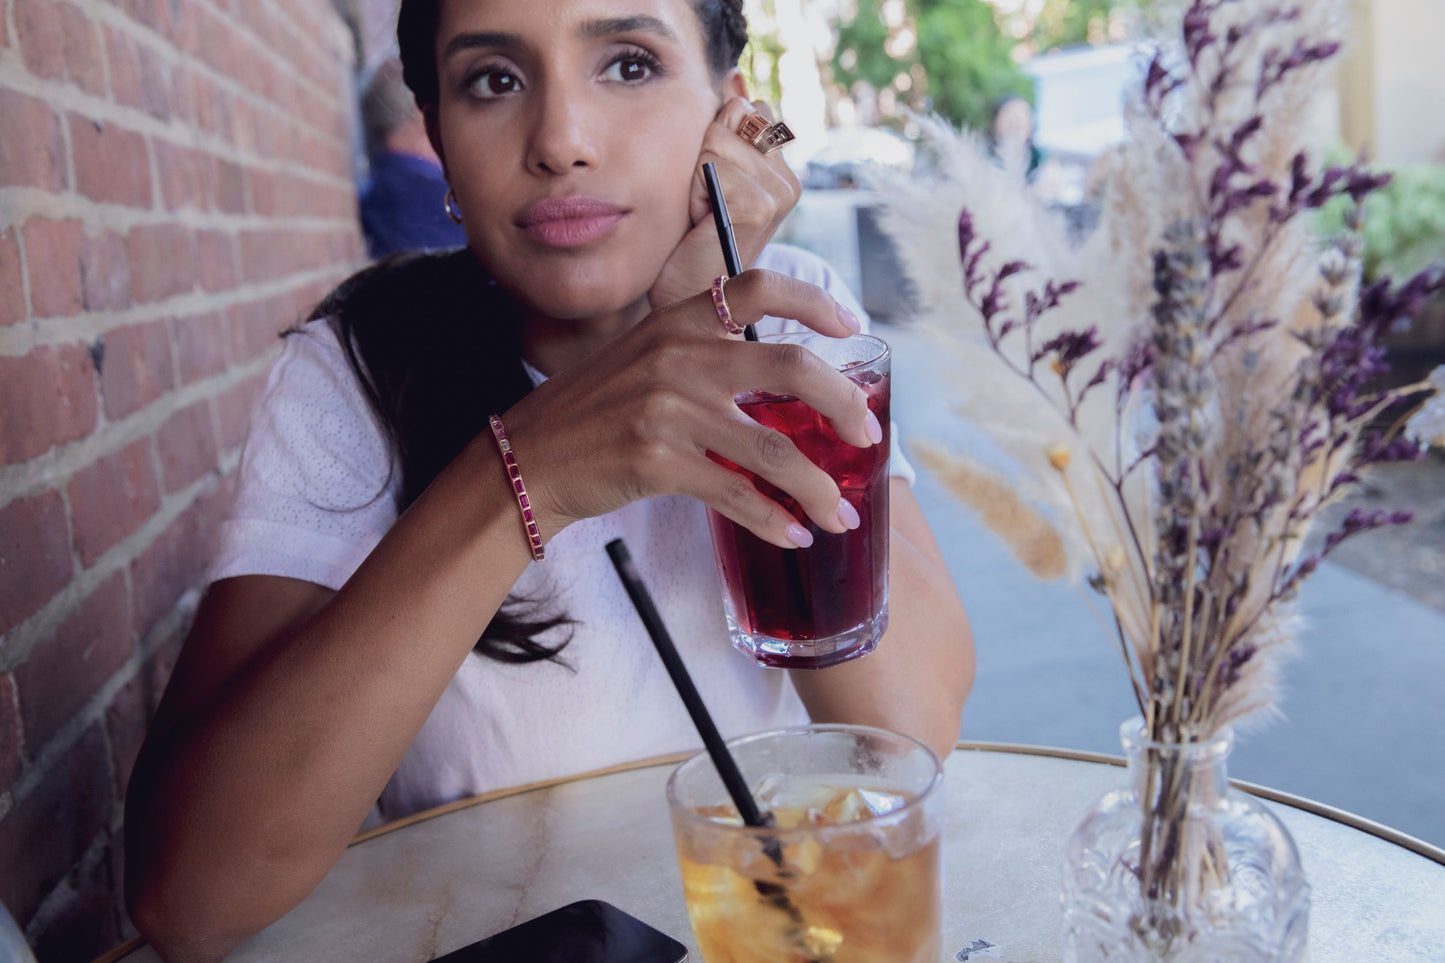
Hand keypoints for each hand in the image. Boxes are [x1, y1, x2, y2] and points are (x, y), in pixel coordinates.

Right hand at [501, 270, 878, 547]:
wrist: (529, 458)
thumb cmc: (591, 412)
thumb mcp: (642, 357)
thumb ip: (701, 353)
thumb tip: (778, 379)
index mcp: (678, 321)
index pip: (758, 286)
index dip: (813, 301)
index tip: (849, 327)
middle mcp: (679, 356)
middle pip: (791, 368)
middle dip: (844, 406)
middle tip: (867, 438)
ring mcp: (669, 409)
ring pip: (773, 450)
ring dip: (817, 489)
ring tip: (840, 515)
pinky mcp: (658, 461)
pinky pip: (736, 494)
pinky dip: (773, 520)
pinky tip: (794, 536)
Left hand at [648, 98, 801, 309]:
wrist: (688, 297)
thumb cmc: (692, 241)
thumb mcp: (709, 174)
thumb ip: (727, 128)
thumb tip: (735, 76)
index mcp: (781, 170)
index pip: (748, 107)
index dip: (715, 138)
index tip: (712, 187)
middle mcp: (788, 179)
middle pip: (735, 115)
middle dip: (706, 151)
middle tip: (705, 202)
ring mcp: (779, 192)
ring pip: (718, 139)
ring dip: (696, 174)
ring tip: (701, 213)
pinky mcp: (760, 204)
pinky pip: (710, 164)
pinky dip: (694, 190)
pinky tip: (700, 221)